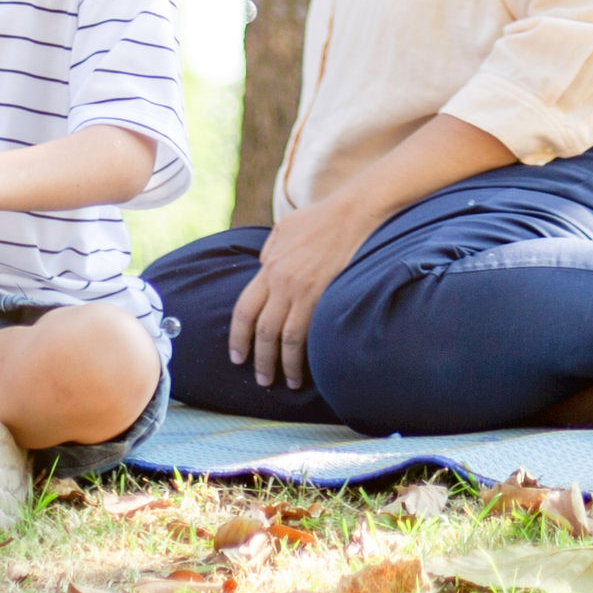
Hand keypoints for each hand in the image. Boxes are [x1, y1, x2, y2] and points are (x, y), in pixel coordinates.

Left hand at [228, 193, 377, 391]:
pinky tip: (309, 366)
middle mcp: (282, 282)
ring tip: (287, 382)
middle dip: (260, 360)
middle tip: (262, 379)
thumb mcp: (283, 229)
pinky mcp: (327, 294)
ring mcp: (305, 290)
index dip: (238, 338)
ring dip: (285, 365)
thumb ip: (269, 252)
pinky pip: (312, 332)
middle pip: (263, 331)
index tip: (237, 357)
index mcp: (269, 266)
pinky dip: (307, 353)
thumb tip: (263, 269)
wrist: (355, 211)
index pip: (244, 311)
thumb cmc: (321, 217)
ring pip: (286, 338)